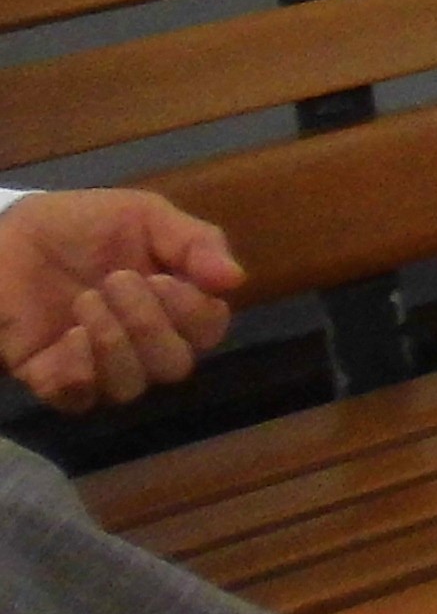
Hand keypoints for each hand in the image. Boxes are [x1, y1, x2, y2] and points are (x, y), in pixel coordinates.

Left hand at [1, 188, 243, 411]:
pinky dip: (80, 368)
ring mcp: (97, 365)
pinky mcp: (52, 379)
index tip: (161, 276)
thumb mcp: (145, 216)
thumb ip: (195, 242)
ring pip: (131, 387)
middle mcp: (142, 342)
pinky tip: (67, 334)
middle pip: (175, 366)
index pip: (209, 330)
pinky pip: (80, 397)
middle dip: (149, 324)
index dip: (192, 311)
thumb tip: (236, 279)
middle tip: (115, 281)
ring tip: (85, 301)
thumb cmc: (82, 225)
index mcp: (173, 303)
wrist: (8, 235)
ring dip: (114, 343)